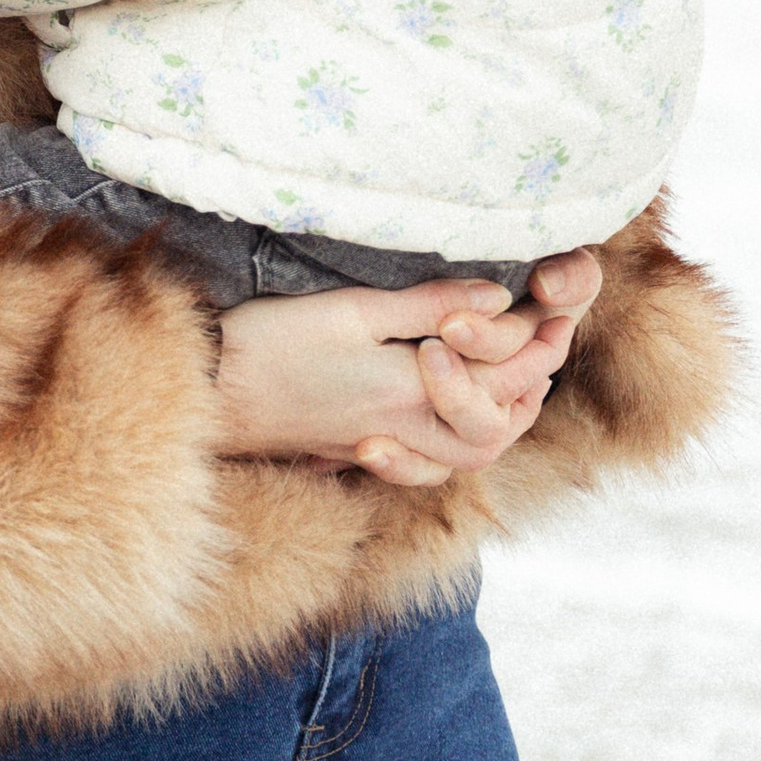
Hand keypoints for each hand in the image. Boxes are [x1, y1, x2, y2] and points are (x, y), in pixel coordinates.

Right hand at [211, 248, 600, 487]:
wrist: (206, 395)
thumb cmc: (271, 343)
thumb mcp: (353, 309)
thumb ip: (427, 305)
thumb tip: (497, 297)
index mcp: (409, 391)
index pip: (498, 378)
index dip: (534, 344)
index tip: (554, 309)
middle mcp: (402, 429)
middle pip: (493, 430)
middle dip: (526, 389)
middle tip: (544, 345)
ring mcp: (377, 446)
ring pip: (461, 456)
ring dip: (493, 421)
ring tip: (506, 380)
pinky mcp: (351, 452)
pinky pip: (424, 464)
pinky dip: (448, 443)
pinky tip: (443, 414)